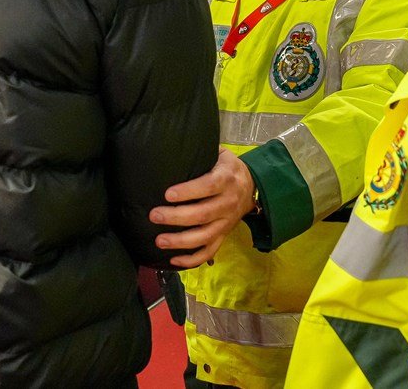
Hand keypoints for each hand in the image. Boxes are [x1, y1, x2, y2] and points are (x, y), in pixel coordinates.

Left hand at [149, 149, 256, 267]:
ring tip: (159, 241)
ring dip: (181, 241)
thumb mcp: (219, 153)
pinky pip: (209, 251)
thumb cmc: (227, 167)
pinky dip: (192, 259)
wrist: (252, 185)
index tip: (167, 194)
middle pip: (203, 214)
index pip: (208, 186)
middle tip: (154, 216)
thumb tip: (172, 146)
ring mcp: (227, 222)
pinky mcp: (224, 235)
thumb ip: (201, 152)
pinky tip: (173, 260)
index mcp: (226, 179)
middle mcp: (228, 203)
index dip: (188, 192)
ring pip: (204, 236)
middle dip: (176, 217)